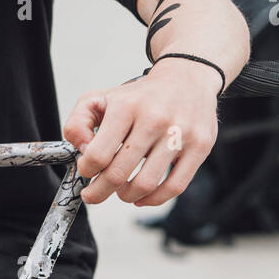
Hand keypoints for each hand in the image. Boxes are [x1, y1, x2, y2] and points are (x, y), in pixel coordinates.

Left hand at [62, 59, 219, 207]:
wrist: (186, 78)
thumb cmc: (139, 96)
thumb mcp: (100, 98)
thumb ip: (78, 123)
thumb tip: (82, 151)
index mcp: (126, 107)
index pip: (98, 154)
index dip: (87, 170)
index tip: (87, 172)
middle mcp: (154, 119)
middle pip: (119, 173)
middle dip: (99, 191)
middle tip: (93, 194)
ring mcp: (179, 134)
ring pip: (145, 184)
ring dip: (126, 196)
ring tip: (121, 192)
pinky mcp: (200, 146)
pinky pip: (175, 187)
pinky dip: (153, 200)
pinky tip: (141, 198)